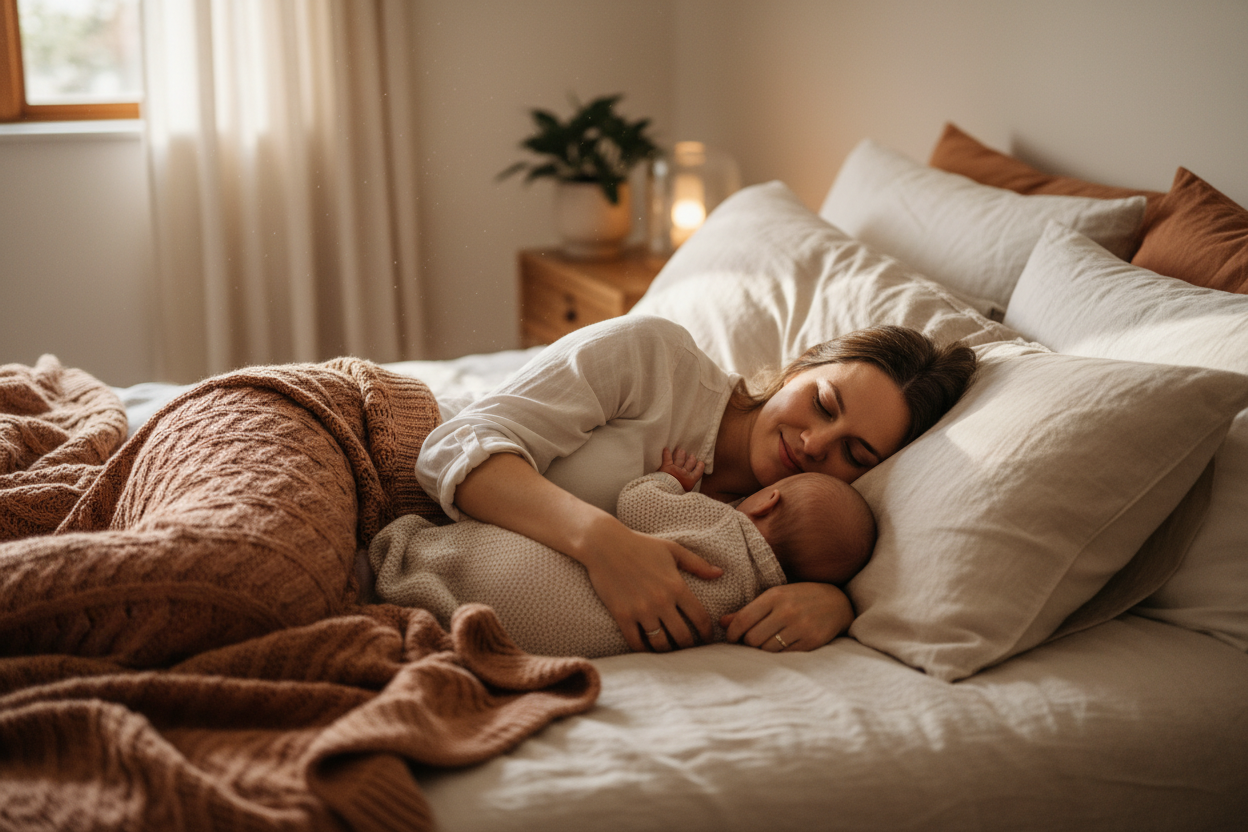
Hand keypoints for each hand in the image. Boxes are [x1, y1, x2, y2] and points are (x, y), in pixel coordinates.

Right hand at [580, 517, 721, 652]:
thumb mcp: (672, 549)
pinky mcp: (622, 615)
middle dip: (689, 647)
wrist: (604, 544)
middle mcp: (661, 601)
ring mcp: (641, 610)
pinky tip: (648, 649)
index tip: (708, 639)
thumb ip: (697, 563)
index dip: (707, 633)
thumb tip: (720, 573)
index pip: (700, 618)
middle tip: (690, 650)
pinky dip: (644, 650)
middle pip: (683, 637)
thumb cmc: (640, 544)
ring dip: (668, 652)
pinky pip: (636, 642)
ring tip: (671, 652)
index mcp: (676, 586)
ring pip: (661, 644)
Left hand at [658, 447, 704, 491]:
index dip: (700, 465)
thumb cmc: (674, 495)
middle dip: (691, 458)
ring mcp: (675, 469)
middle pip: (690, 462)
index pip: (698, 470)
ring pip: (680, 458)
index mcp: (690, 480)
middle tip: (690, 456)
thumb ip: (688, 485)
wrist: (664, 494)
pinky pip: (667, 457)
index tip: (700, 463)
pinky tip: (666, 448)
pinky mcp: (666, 466)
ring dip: (680, 453)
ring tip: (680, 450)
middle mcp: (684, 473)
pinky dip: (666, 452)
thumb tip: (690, 481)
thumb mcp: (685, 492)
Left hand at [721, 582, 853, 651]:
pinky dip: (779, 654)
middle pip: (752, 638)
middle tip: (751, 641)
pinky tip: (782, 646)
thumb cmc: (799, 598)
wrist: (837, 603)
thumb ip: (749, 610)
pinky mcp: (811, 642)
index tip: (731, 638)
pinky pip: (784, 656)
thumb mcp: (775, 596)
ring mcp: (800, 627)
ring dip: (763, 650)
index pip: (743, 619)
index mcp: (775, 596)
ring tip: (767, 642)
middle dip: (748, 643)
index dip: (732, 633)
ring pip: (767, 650)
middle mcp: (787, 611)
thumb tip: (722, 622)